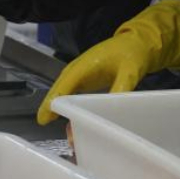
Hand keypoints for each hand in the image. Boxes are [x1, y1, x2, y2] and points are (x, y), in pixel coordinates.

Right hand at [35, 36, 152, 124]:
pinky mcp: (82, 82)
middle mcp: (75, 71)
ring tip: (70, 136)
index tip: (45, 118)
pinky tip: (73, 124)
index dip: (53, 102)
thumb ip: (122, 86)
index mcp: (83, 66)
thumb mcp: (130, 69)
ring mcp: (77, 77)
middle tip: (56, 131)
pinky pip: (70, 97)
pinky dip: (70, 110)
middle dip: (53, 111)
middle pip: (58, 92)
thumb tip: (115, 106)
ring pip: (62, 96)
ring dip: (62, 113)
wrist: (134, 43)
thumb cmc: (130, 52)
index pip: (64, 85)